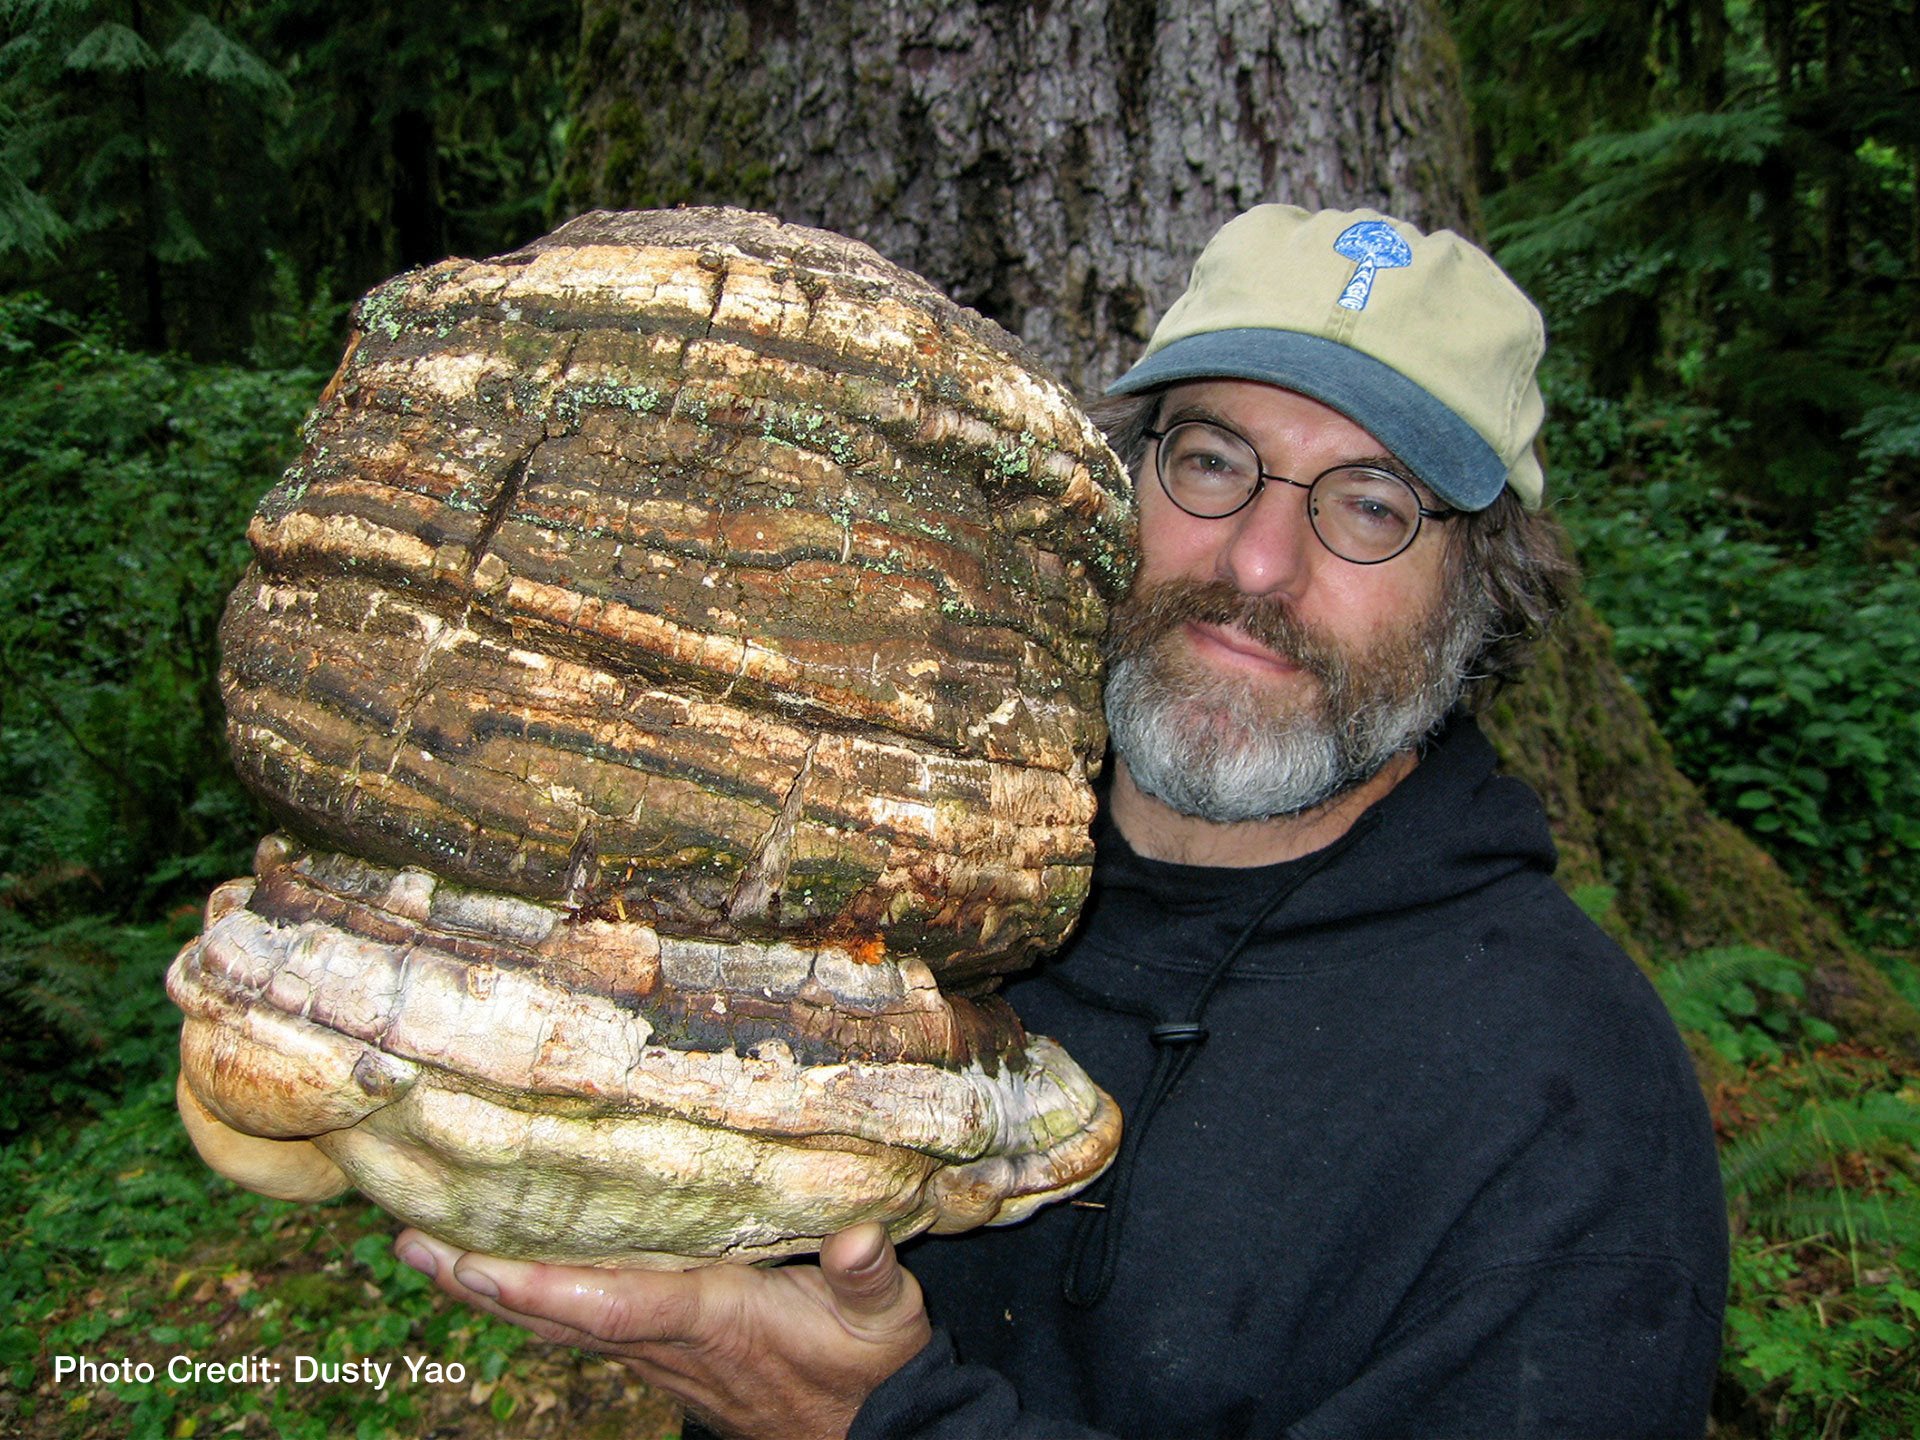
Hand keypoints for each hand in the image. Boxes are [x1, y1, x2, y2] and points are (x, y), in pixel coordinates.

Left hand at [394, 1223, 931, 1439]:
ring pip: (555, 1321)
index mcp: (708, 1319)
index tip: (475, 1260)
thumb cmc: (869, 1368)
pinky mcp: (659, 1351)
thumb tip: (860, 1236)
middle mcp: (664, 1340)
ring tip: (427, 1248)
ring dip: (489, 1288)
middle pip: (554, 1313)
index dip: (540, 1285)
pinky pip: (575, 1321)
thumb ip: (870, 1276)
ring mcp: (655, 1352)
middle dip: (480, 1281)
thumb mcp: (884, 1319)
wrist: (865, 1433)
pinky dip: (527, 1295)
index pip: (609, 1304)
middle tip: (411, 1242)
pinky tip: (499, 1274)